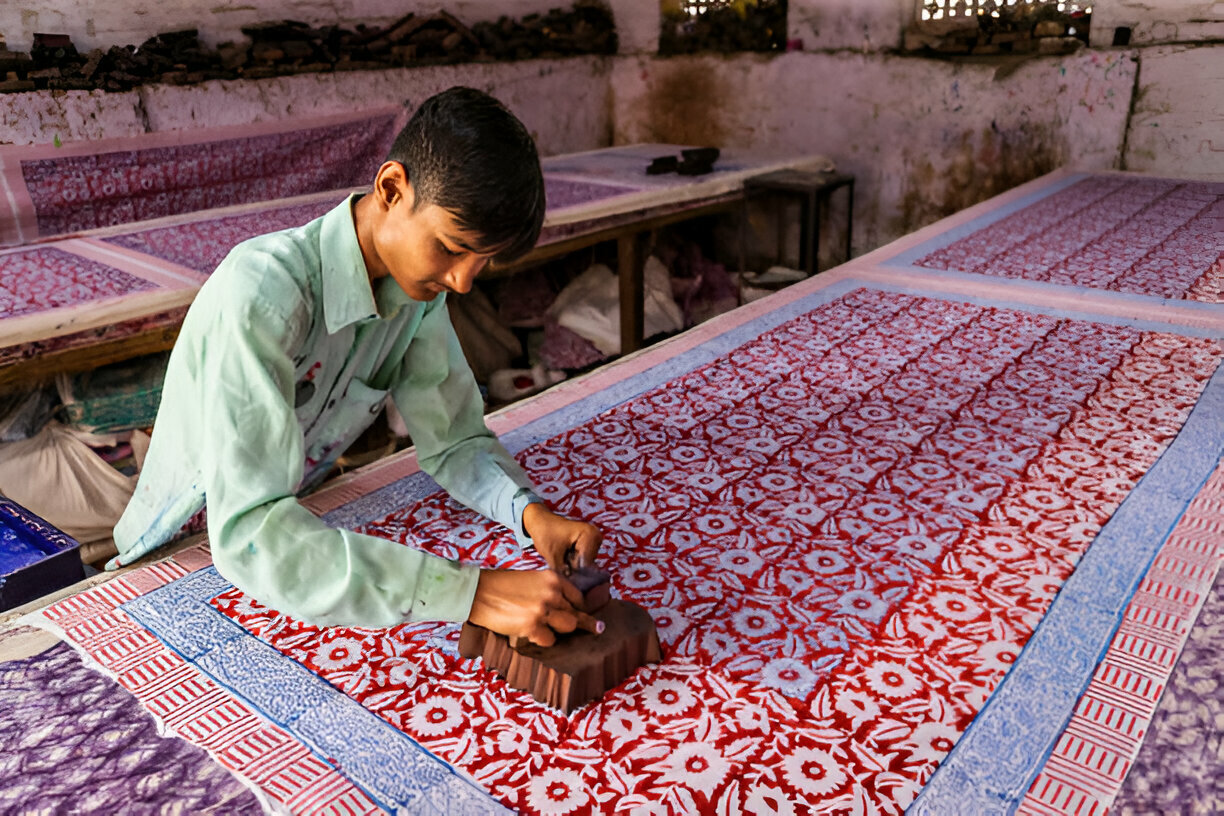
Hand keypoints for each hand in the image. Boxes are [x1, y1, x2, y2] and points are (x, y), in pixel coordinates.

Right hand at [469, 568, 603, 646]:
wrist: (478, 592)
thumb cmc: (500, 586)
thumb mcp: (530, 579)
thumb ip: (548, 591)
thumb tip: (564, 608)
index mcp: (552, 578)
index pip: (578, 597)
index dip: (578, 608)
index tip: (580, 615)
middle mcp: (551, 592)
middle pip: (575, 614)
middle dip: (574, 623)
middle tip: (579, 629)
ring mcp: (543, 610)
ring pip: (568, 627)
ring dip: (559, 631)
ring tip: (545, 629)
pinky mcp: (532, 626)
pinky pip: (549, 640)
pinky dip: (542, 640)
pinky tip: (531, 633)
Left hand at [522, 502, 603, 573]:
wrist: (540, 521)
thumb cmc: (545, 532)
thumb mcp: (552, 554)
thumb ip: (563, 573)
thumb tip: (569, 588)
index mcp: (590, 535)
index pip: (586, 565)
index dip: (573, 575)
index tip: (562, 579)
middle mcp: (597, 537)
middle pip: (587, 566)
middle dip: (573, 572)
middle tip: (559, 568)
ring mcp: (594, 542)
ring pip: (585, 566)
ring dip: (573, 569)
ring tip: (561, 562)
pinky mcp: (589, 546)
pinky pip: (584, 562)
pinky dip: (573, 565)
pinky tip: (564, 561)